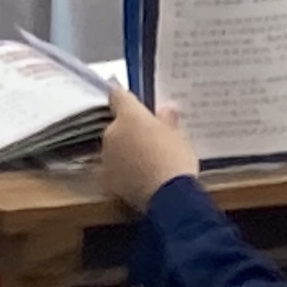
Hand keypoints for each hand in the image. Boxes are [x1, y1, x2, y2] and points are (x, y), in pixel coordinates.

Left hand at [94, 90, 201, 212]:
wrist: (169, 196)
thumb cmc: (176, 159)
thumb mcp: (179, 135)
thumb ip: (167, 120)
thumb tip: (165, 109)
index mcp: (130, 116)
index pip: (118, 95)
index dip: (121, 94)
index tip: (120, 91)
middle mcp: (112, 133)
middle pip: (118, 125)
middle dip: (130, 130)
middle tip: (151, 138)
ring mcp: (107, 158)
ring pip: (115, 148)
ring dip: (126, 151)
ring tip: (148, 163)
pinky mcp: (108, 180)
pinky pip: (115, 169)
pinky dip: (124, 171)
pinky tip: (142, 178)